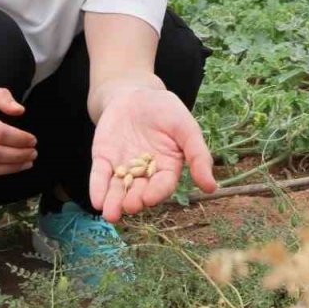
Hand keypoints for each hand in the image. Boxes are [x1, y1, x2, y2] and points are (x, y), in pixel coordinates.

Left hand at [88, 88, 215, 221]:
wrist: (135, 94)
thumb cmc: (166, 111)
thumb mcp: (186, 128)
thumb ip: (198, 155)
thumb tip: (212, 187)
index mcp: (167, 168)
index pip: (162, 184)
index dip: (156, 192)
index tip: (148, 198)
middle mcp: (144, 173)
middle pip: (139, 191)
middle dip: (133, 200)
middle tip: (129, 206)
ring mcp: (123, 167)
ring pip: (118, 189)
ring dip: (113, 202)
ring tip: (110, 214)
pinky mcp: (104, 159)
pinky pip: (100, 175)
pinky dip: (97, 188)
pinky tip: (96, 201)